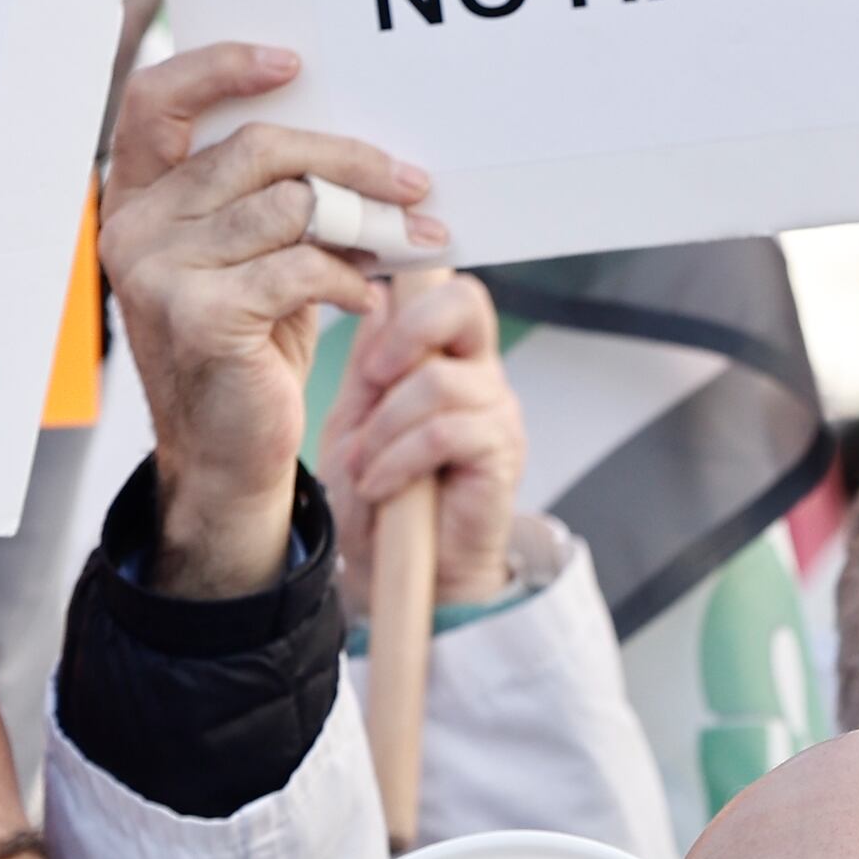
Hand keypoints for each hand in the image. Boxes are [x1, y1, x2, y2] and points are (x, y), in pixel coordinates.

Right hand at [101, 43, 444, 599]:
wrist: (231, 456)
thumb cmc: (249, 348)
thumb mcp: (253, 258)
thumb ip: (270, 196)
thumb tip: (355, 141)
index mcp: (136, 198)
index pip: (156, 100)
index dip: (220, 67)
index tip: (294, 62)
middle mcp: (133, 227)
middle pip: (254, 149)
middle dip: (348, 159)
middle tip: (413, 179)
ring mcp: (157, 272)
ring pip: (288, 205)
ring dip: (366, 220)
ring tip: (408, 238)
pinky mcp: (200, 316)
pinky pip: (299, 266)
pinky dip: (348, 279)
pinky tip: (366, 301)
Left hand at [325, 268, 524, 611]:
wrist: (394, 571)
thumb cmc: (377, 497)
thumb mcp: (357, 418)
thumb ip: (370, 361)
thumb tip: (378, 294)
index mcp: (448, 358)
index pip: (447, 290)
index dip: (412, 287)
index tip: (369, 323)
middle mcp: (481, 375)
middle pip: (464, 303)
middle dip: (405, 334)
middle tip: (371, 380)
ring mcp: (496, 412)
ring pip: (439, 380)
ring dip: (386, 426)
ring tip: (365, 466)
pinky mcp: (501, 454)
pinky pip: (445, 432)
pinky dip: (400, 459)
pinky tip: (382, 486)